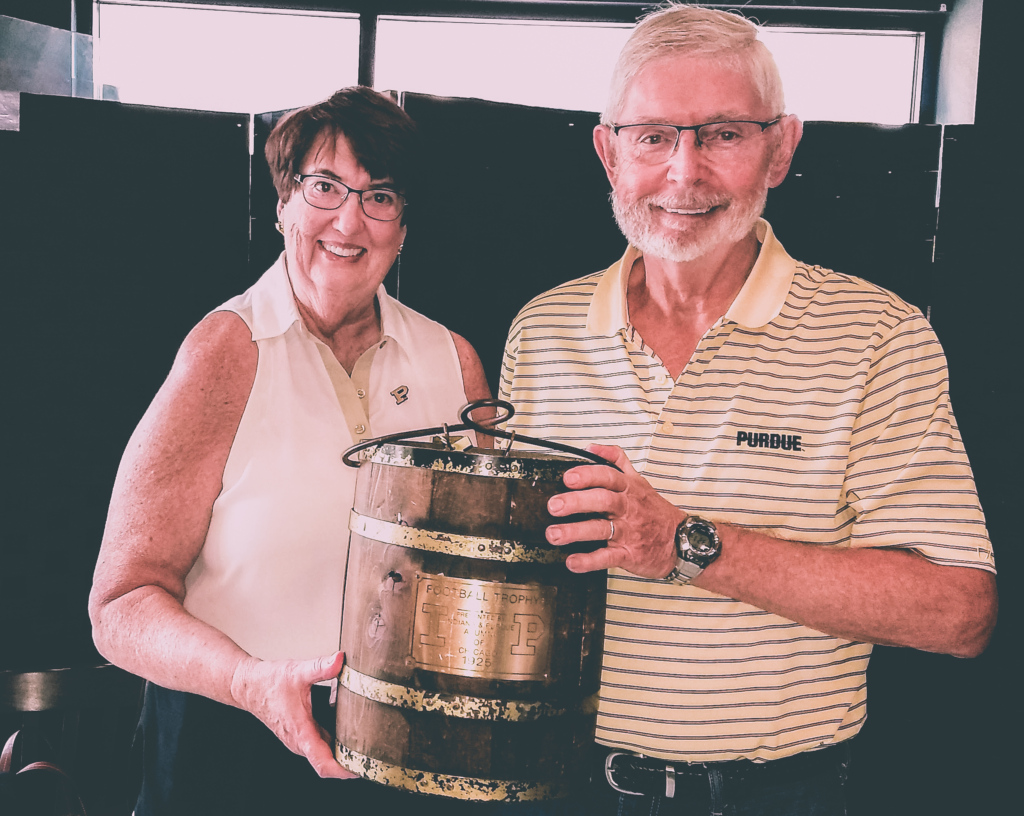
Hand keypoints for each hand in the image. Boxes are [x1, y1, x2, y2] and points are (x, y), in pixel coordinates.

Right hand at [230, 651, 356, 778]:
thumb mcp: (298, 672)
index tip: (362, 769)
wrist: (249, 686)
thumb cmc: (269, 682)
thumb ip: (321, 667)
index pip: (324, 764)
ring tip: (367, 741)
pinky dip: (335, 741)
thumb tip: (340, 660)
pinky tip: (349, 727)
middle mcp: (300, 741)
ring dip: (343, 752)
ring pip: (325, 754)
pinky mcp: (300, 735)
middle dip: (350, 762)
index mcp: (301, 733)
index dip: (344, 771)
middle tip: (375, 752)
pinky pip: (321, 745)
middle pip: (329, 763)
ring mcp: (299, 740)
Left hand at [546, 444, 684, 577]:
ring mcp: (629, 531)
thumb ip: (616, 461)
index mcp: (629, 488)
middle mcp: (628, 508)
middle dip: (577, 502)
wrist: (682, 541)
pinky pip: (608, 557)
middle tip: (555, 506)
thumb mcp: (639, 481)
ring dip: (576, 531)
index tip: (568, 478)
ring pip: (602, 529)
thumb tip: (592, 447)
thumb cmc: (655, 512)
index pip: (608, 476)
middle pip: (603, 500)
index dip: (587, 475)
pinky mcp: (630, 554)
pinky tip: (573, 562)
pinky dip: (589, 561)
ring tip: (555, 534)